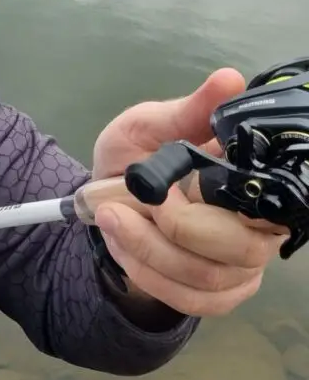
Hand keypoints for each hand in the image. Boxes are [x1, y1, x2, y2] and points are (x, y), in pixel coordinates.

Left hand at [91, 68, 285, 318]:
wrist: (109, 201)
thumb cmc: (137, 157)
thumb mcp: (150, 124)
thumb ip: (188, 110)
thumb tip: (229, 79)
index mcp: (252, 178)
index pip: (270, 197)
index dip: (229, 199)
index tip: (175, 188)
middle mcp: (259, 225)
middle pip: (239, 246)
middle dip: (176, 228)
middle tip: (127, 204)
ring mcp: (242, 265)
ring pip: (207, 276)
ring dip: (149, 250)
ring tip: (110, 217)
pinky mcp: (219, 295)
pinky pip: (191, 300)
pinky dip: (149, 274)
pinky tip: (123, 246)